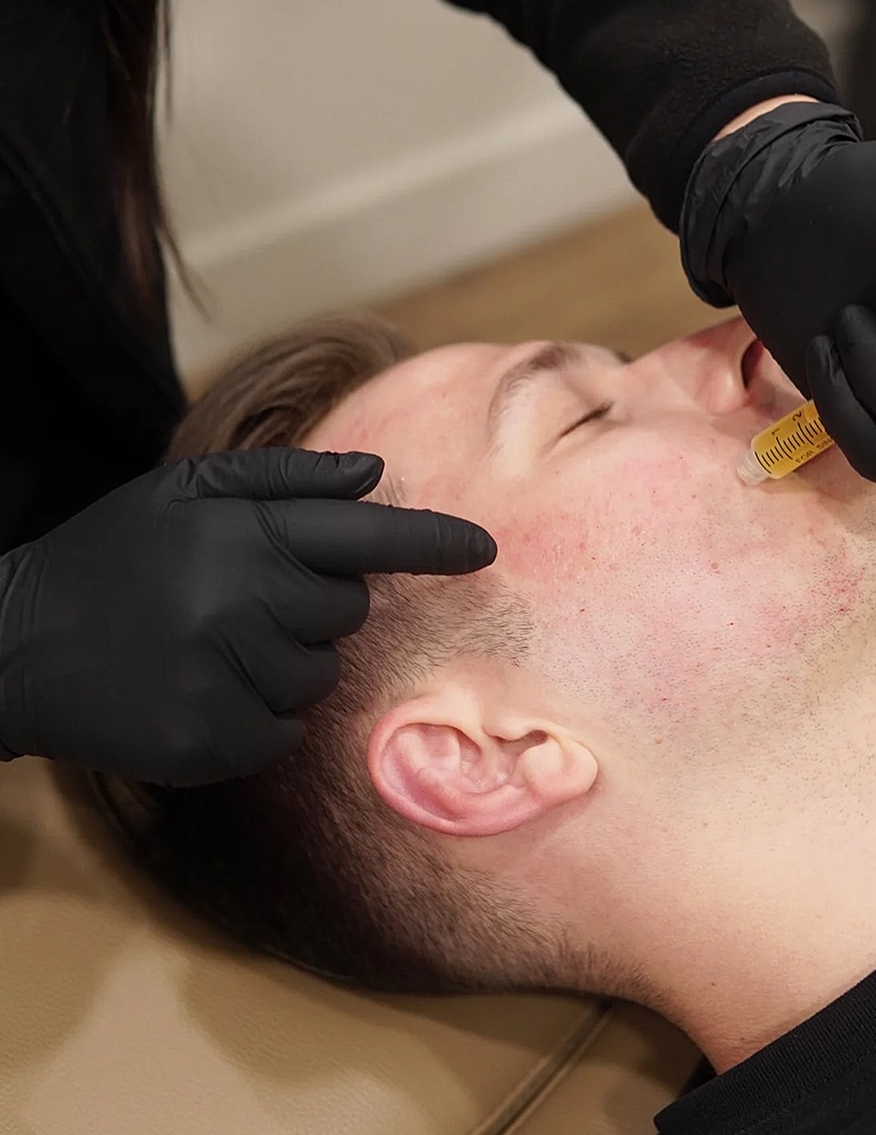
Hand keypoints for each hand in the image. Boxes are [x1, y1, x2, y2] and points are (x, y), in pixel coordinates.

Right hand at [0, 449, 494, 784]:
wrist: (15, 644)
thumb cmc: (113, 555)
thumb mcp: (184, 490)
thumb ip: (286, 477)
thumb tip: (377, 475)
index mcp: (241, 534)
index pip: (365, 537)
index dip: (433, 542)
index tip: (487, 549)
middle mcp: (241, 604)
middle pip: (347, 611)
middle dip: (313, 602)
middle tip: (237, 596)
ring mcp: (226, 679)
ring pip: (320, 675)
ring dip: (284, 659)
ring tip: (208, 643)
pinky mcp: (212, 743)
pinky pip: (286, 728)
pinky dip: (259, 712)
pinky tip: (198, 686)